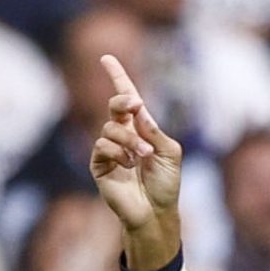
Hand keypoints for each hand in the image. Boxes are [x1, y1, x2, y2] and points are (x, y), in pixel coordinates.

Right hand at [91, 55, 183, 237]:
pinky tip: (129, 165)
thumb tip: (138, 108)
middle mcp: (123, 135)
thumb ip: (154, 129)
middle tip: (135, 105)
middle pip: (114, 106)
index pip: (127, 99)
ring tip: (143, 155)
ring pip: (109, 128)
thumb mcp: (170, 152)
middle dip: (122, 101)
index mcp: (141, 129)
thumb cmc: (166, 184)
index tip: (107, 58)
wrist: (156, 212)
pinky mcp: (99, 165)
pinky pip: (101, 146)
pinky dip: (118, 152)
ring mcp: (110, 150)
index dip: (117, 78)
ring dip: (129, 139)